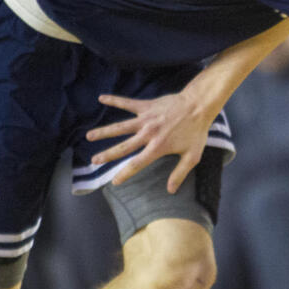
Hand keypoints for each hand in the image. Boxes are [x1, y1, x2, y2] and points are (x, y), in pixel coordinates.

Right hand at [85, 92, 209, 191]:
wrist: (198, 106)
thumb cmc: (197, 131)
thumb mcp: (192, 156)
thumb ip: (180, 173)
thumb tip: (171, 190)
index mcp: (157, 148)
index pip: (136, 164)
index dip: (124, 174)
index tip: (114, 181)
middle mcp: (148, 134)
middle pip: (123, 147)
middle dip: (107, 155)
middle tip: (94, 161)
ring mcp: (145, 119)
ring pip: (120, 127)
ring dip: (104, 132)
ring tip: (89, 136)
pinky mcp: (146, 106)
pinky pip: (127, 103)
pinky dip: (114, 100)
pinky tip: (101, 98)